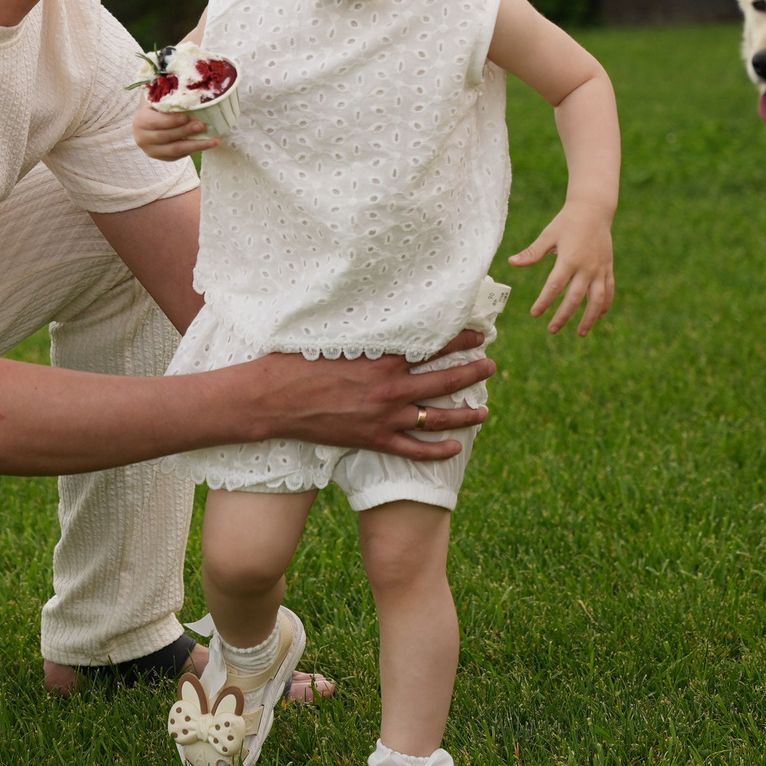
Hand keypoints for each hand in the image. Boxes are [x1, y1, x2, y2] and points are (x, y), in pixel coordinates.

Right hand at [133, 100, 215, 161]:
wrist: (150, 121)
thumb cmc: (157, 105)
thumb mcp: (158, 96)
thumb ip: (167, 92)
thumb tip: (186, 82)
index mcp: (140, 121)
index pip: (156, 122)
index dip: (171, 121)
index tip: (187, 117)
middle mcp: (142, 138)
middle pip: (166, 137)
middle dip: (186, 132)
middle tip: (203, 126)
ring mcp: (152, 150)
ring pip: (175, 150)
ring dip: (195, 145)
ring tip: (212, 141)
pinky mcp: (163, 158)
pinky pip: (180, 155)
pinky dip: (194, 150)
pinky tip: (207, 145)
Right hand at [236, 330, 493, 460]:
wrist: (274, 400)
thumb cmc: (297, 362)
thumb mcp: (334, 337)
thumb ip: (364, 332)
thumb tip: (381, 315)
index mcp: (382, 359)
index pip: (433, 345)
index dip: (461, 339)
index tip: (478, 333)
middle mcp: (390, 388)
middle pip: (445, 380)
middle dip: (473, 372)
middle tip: (491, 367)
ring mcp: (384, 417)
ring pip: (437, 417)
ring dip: (465, 414)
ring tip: (484, 410)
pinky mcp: (373, 440)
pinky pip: (413, 449)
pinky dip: (436, 451)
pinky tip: (455, 448)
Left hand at [510, 203, 615, 334]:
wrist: (594, 209)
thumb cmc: (567, 222)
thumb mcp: (548, 235)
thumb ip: (532, 252)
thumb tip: (512, 262)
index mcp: (569, 259)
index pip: (555, 286)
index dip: (544, 301)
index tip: (535, 314)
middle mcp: (587, 267)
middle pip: (575, 298)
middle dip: (563, 316)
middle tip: (551, 329)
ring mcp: (600, 269)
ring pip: (597, 300)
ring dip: (589, 318)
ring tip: (580, 332)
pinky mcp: (608, 268)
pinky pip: (609, 290)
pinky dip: (605, 305)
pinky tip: (599, 316)